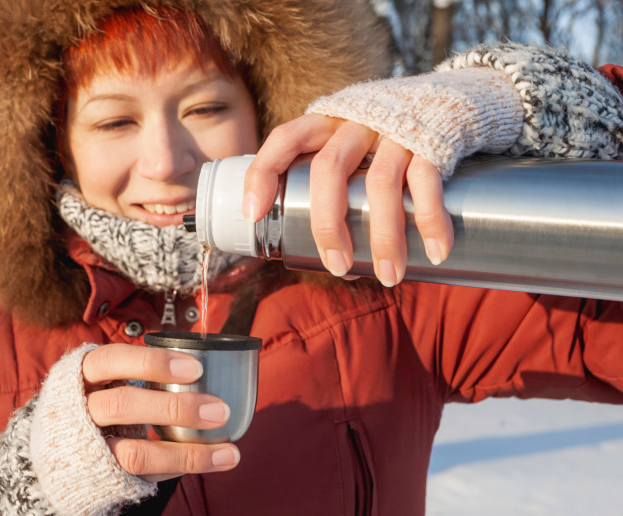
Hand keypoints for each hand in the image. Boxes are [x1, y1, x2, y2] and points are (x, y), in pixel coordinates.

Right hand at [82, 343, 239, 482]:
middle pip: (122, 406)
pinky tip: (209, 462)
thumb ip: (141, 372)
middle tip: (219, 410)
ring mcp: (88, 448)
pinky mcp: (101, 477)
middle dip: (175, 408)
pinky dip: (178, 469)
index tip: (195, 367)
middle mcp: (79, 410)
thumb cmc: (97, 401)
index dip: (152, 362)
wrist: (59, 447)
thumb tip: (202, 369)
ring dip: (186, 453)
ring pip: (134, 454)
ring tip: (228, 452)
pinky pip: (143, 477)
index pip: (112, 360)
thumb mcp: (106, 378)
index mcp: (82, 375)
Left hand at [242, 114, 453, 285]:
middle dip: (327, 225)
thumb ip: (332, 180)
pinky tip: (434, 251)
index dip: (263, 173)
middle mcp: (357, 121)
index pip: (285, 139)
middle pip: (329, 169)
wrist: (459, 98)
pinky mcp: (434, 139)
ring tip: (389, 276)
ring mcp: (396, 128)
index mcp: (329, 121)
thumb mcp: (354, 144)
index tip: (252, 214)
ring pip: (379, 184)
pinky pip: (428, 183)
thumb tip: (317, 254)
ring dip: (383, 238)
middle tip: (336, 267)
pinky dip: (431, 221)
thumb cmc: (390, 138)